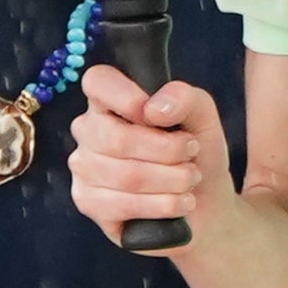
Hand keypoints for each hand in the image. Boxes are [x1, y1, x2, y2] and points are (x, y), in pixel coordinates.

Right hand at [70, 62, 230, 243]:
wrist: (204, 202)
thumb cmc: (195, 152)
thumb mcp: (201, 116)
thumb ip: (184, 99)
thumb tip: (153, 109)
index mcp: (109, 99)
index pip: (97, 81)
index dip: (129, 98)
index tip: (160, 117)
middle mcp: (88, 130)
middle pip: (118, 138)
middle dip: (168, 151)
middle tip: (192, 154)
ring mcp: (83, 167)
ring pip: (126, 176)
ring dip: (172, 180)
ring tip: (191, 179)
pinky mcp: (87, 202)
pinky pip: (123, 205)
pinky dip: (163, 205)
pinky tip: (180, 202)